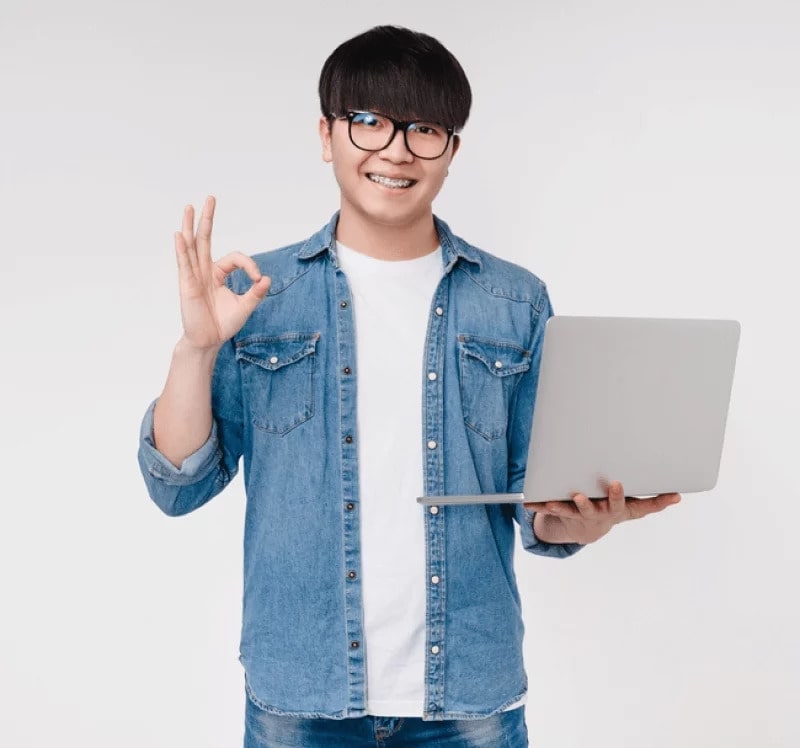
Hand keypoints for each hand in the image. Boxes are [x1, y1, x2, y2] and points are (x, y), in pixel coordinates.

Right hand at [175, 196, 270, 350]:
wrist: (208, 341)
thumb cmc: (223, 323)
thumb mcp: (245, 307)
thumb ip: (256, 293)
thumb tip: (267, 279)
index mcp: (218, 274)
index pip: (235, 258)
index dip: (250, 265)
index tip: (258, 280)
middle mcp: (204, 271)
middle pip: (205, 239)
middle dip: (207, 219)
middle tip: (210, 198)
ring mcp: (194, 276)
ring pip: (192, 246)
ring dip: (191, 226)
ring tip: (189, 207)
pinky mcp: (187, 285)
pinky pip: (184, 264)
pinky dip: (182, 249)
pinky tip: (180, 234)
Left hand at [524, 481, 680, 544]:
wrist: (588, 529)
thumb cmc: (614, 509)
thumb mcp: (635, 509)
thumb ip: (655, 502)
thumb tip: (679, 496)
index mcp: (615, 510)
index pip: (620, 503)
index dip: (619, 495)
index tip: (617, 483)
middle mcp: (597, 514)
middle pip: (594, 508)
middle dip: (588, 501)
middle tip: (580, 493)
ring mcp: (578, 515)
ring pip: (569, 511)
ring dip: (561, 506)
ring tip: (553, 501)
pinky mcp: (562, 513)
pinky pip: (549, 508)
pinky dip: (538, 505)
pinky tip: (527, 502)